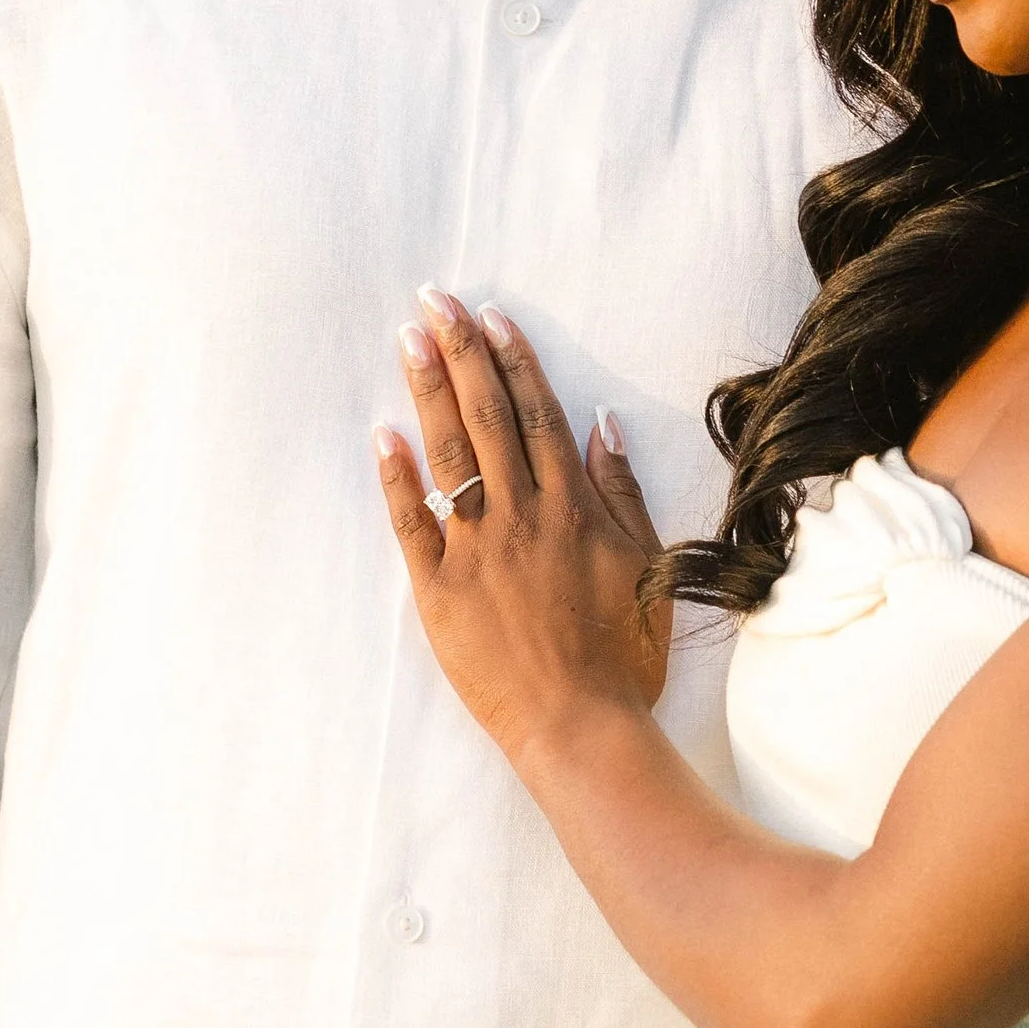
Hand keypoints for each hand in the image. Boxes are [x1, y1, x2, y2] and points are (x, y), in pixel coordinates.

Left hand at [378, 291, 668, 762]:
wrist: (582, 727)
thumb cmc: (624, 654)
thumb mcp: (646, 563)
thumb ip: (621, 494)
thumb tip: (601, 428)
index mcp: (573, 508)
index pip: (537, 415)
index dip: (513, 361)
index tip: (492, 317)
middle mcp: (523, 516)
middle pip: (487, 417)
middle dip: (461, 352)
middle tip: (436, 300)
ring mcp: (477, 551)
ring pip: (449, 455)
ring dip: (428, 392)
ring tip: (409, 340)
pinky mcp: (439, 591)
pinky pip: (411, 523)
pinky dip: (395, 478)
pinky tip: (382, 434)